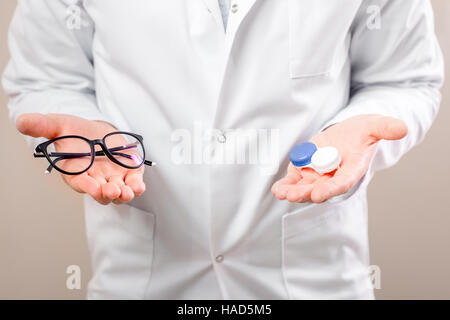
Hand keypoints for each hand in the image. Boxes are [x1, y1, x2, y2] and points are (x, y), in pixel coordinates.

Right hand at [16, 113, 145, 204]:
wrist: (96, 131)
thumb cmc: (75, 132)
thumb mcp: (59, 125)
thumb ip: (42, 125)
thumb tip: (21, 121)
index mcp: (77, 172)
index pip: (81, 183)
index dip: (88, 186)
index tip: (94, 187)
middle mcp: (95, 180)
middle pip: (101, 193)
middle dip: (107, 193)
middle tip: (112, 190)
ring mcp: (114, 178)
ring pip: (119, 192)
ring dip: (124, 194)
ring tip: (128, 192)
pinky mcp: (129, 173)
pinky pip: (134, 184)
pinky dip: (137, 186)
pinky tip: (139, 186)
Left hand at [271, 114, 407, 202]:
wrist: (347, 134)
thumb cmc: (361, 132)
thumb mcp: (373, 125)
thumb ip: (385, 128)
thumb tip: (402, 128)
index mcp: (351, 170)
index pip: (342, 183)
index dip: (331, 189)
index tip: (319, 194)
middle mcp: (333, 177)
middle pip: (320, 189)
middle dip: (307, 193)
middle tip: (295, 195)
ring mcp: (317, 176)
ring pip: (304, 188)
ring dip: (293, 192)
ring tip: (283, 193)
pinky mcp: (304, 171)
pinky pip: (294, 181)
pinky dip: (285, 186)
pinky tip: (277, 189)